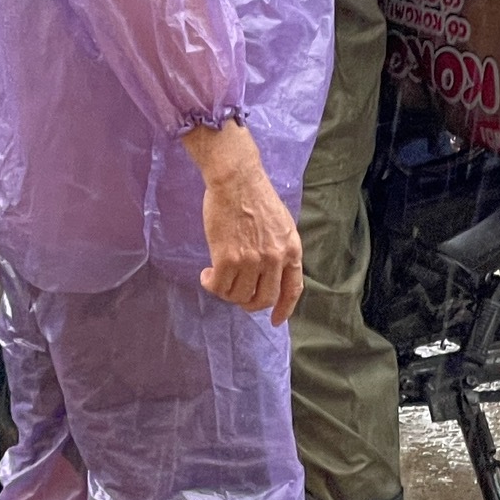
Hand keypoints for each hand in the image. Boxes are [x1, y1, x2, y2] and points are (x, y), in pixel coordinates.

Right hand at [179, 120, 302, 324]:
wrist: (236, 179)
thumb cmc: (256, 197)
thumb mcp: (281, 225)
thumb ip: (279, 251)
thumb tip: (269, 275)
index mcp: (291, 250)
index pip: (293, 290)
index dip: (283, 309)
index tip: (274, 320)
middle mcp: (274, 259)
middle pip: (263, 299)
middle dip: (248, 303)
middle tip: (236, 294)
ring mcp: (251, 260)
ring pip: (238, 295)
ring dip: (225, 292)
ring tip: (218, 277)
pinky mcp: (227, 258)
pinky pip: (218, 286)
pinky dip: (210, 284)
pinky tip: (206, 274)